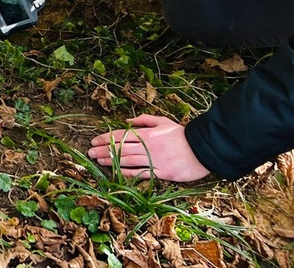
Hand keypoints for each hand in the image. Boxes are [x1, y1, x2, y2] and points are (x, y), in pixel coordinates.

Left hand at [90, 115, 210, 181]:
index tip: (94, 140)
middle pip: (121, 148)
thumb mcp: (162, 121)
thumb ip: (143, 120)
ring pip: (128, 160)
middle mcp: (148, 147)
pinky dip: (128, 172)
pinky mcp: (162, 172)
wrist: (203, 149)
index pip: (121, 135)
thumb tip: (126, 122)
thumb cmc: (181, 135)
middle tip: (90, 152)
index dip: (105, 138)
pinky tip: (117, 172)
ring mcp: (155, 160)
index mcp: (147, 133)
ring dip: (111, 160)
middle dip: (103, 149)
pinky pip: (141, 172)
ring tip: (99, 160)